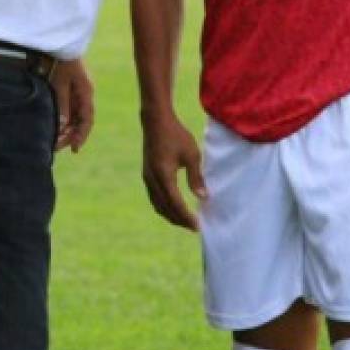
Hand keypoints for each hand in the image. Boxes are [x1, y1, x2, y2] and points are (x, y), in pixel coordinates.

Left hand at [50, 58, 94, 152]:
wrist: (57, 42)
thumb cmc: (59, 60)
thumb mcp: (60, 83)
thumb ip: (62, 104)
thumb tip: (62, 126)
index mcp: (86, 92)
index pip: (87, 119)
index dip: (82, 135)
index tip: (74, 149)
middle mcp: (83, 94)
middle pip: (80, 120)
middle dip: (70, 135)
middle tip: (56, 147)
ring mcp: (76, 92)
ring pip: (74, 116)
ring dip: (65, 129)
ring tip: (52, 141)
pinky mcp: (68, 90)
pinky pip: (68, 109)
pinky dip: (61, 120)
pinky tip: (53, 128)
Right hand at [141, 110, 206, 230]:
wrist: (156, 121)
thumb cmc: (176, 135)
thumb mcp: (191, 154)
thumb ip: (196, 177)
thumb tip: (203, 197)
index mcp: (164, 176)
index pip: (176, 203)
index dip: (186, 217)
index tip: (197, 226)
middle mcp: (152, 180)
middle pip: (165, 208)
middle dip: (179, 220)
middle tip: (194, 227)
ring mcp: (147, 178)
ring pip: (158, 205)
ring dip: (171, 215)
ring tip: (185, 220)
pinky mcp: (147, 175)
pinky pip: (154, 198)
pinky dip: (164, 207)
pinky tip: (174, 207)